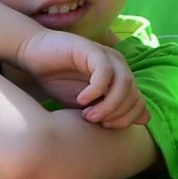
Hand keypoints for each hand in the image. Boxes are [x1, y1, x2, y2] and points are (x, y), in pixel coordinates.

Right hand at [13, 29, 148, 128]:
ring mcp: (107, 56)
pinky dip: (96, 90)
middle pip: (134, 95)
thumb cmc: (59, 81)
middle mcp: (118, 66)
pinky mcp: (91, 50)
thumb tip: (144, 120)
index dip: (127, 120)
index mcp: (120, 79)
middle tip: (94, 122)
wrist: (33, 55)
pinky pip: (104, 72)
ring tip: (88, 115)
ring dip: (108, 105)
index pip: (139, 103)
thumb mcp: (85, 104)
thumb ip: (108, 112)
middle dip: (117, 115)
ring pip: (124, 84)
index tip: (105, 128)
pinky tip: (81, 100)